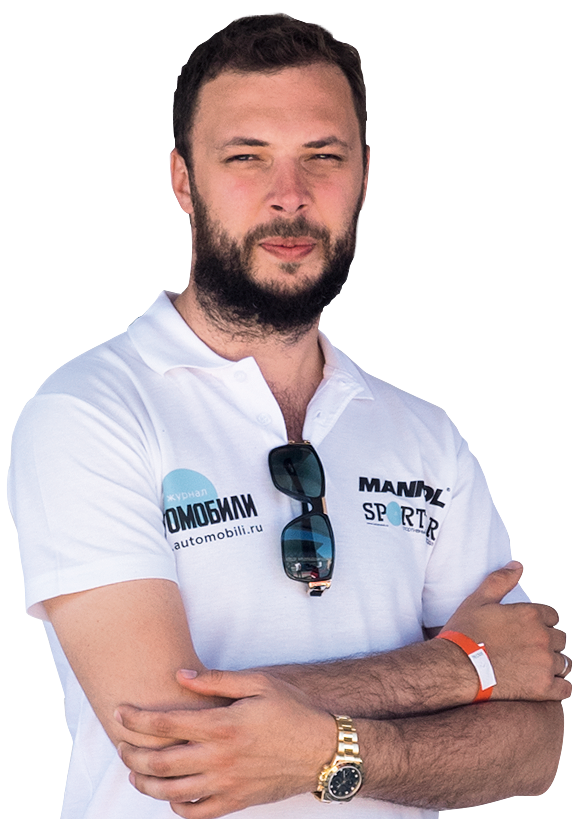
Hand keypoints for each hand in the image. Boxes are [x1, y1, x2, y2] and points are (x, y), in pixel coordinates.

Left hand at [115, 669, 335, 818]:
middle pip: (160, 761)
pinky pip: (197, 813)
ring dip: (146, 783)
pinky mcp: (236, 802)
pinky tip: (171, 796)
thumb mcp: (258, 683)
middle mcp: (219, 758)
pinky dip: (177, 807)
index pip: (165, 724)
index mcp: (222, 725)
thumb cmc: (291, 711)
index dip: (136, 719)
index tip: (120, 712)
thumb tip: (181, 676)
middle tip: (120, 743)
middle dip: (132, 752)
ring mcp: (227, 784)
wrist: (323, 750)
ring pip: (171, 792)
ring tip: (135, 771)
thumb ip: (217, 680)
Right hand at [443, 561, 571, 701]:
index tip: (528, 630)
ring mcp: (544, 664)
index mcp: (530, 615)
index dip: (541, 622)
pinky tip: (548, 685)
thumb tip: (517, 565)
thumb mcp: (478, 600)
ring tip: (537, 668)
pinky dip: (559, 687)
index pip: (552, 616)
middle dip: (548, 643)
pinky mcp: (542, 688)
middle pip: (560, 639)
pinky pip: (565, 689)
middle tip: (530, 649)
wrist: (456, 667)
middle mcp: (542, 638)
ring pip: (565, 663)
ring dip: (554, 665)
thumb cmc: (465, 633)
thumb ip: (500, 580)